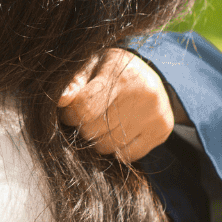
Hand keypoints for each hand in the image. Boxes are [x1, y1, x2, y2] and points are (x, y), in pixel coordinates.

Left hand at [57, 49, 185, 162]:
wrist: (153, 74)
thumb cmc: (112, 70)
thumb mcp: (92, 65)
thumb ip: (73, 82)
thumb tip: (61, 99)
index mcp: (123, 75)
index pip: (84, 109)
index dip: (70, 114)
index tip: (70, 110)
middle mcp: (144, 94)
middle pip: (94, 130)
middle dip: (83, 126)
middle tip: (88, 115)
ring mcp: (155, 115)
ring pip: (108, 146)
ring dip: (98, 139)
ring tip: (103, 121)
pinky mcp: (161, 131)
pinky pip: (127, 156)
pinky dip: (117, 149)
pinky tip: (119, 131)